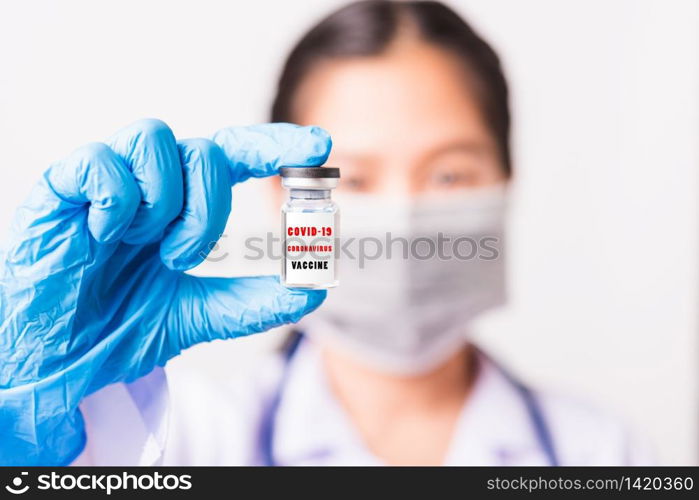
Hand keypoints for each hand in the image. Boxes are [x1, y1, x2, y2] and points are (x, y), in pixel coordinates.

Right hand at [0, 119, 329, 464]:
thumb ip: (251, 302)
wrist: (58, 360)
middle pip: (204, 150)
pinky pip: (100, 162)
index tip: (322, 148)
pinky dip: (114, 201)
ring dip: (163, 202)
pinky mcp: (60, 188)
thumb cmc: (120, 326)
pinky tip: (101, 235)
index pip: (235, 154)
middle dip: (207, 208)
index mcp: (181, 204)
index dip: (277, 146)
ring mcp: (106, 180)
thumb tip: (315, 288)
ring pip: (156, 139)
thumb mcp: (198, 315)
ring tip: (140, 245)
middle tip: (181, 256)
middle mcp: (149, 183)